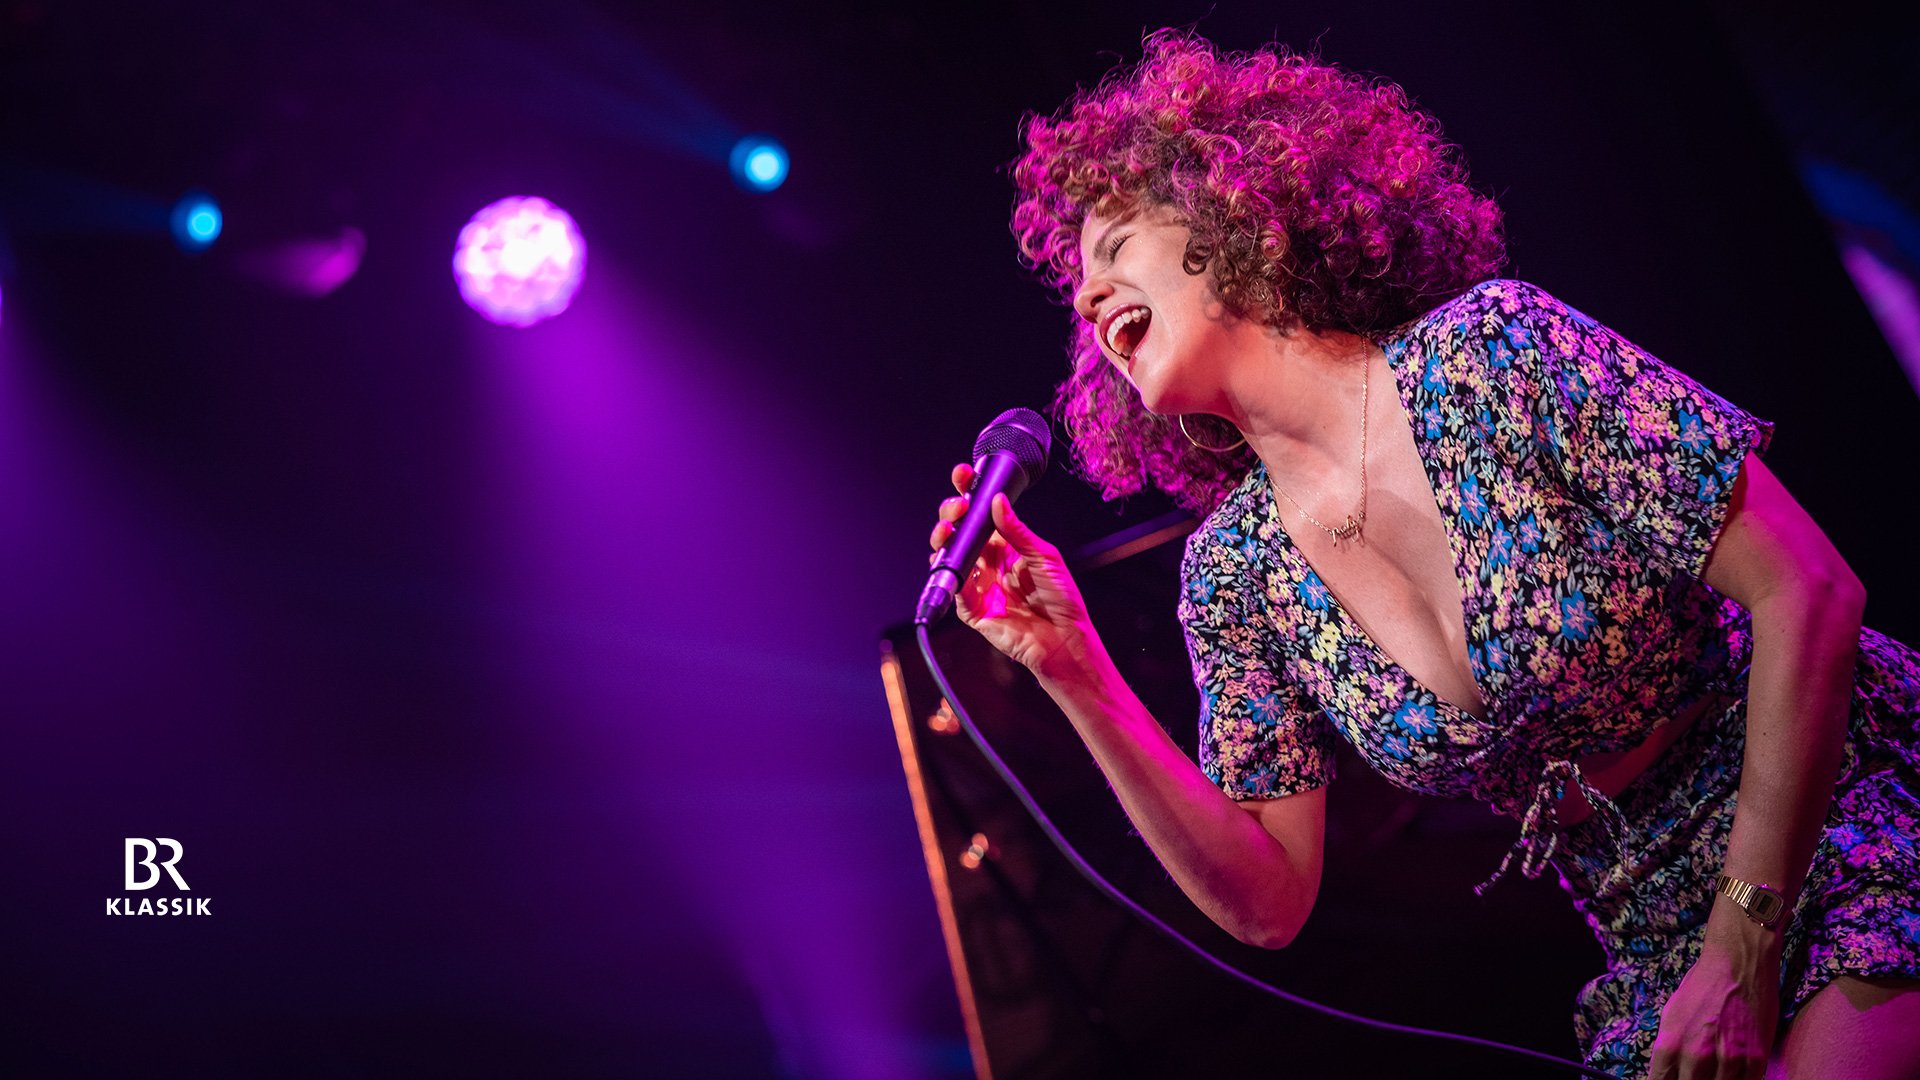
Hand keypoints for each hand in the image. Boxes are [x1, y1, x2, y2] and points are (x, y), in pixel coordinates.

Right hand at [929, 462, 1095, 680]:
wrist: (1065, 638)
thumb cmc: (1062, 598)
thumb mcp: (1044, 556)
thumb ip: (1017, 531)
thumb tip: (997, 500)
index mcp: (1006, 546)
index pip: (981, 516)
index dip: (969, 494)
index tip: (963, 475)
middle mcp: (989, 563)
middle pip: (960, 532)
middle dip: (952, 514)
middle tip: (957, 507)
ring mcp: (979, 585)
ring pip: (950, 557)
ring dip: (944, 540)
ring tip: (948, 530)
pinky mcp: (973, 610)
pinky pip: (955, 590)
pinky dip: (951, 576)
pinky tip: (953, 562)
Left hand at [1648, 937, 1779, 1078]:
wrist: (1738, 964)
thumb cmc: (1702, 987)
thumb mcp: (1671, 1016)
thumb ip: (1668, 1050)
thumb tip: (1666, 1075)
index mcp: (1670, 1044)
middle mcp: (1696, 1055)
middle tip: (1696, 1074)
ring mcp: (1728, 1060)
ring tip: (1714, 1072)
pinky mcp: (1756, 1059)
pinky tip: (1733, 1074)